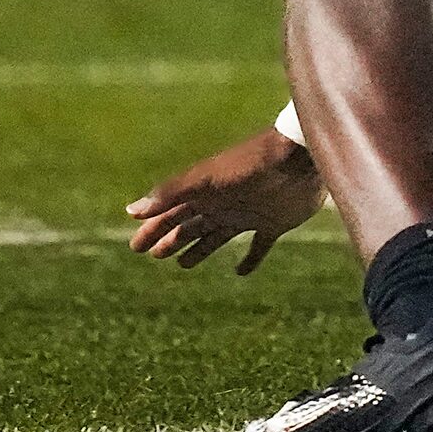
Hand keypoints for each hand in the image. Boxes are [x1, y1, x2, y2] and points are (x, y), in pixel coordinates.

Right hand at [126, 127, 324, 272]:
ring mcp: (250, 214)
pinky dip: (251, 259)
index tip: (135, 247)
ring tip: (183, 264)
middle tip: (154, 255)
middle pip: (191, 226)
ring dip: (200, 249)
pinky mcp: (275, 224)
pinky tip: (240, 272)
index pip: (172, 213)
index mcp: (206, 192)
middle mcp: (225, 204)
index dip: (153, 229)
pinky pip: (259, 246)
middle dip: (171, 239)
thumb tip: (131, 210)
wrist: (301, 158)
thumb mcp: (206, 181)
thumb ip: (171, 193)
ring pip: (217, 236)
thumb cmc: (251, 166)